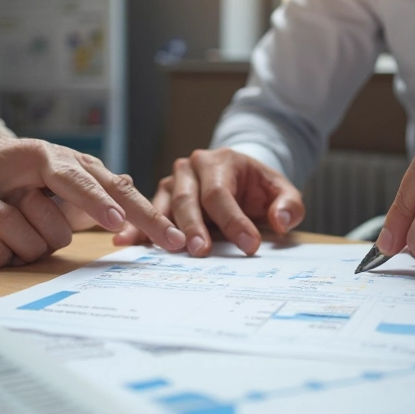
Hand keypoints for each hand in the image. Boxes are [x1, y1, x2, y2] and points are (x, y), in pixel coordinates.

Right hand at [0, 128, 185, 266]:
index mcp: (2, 148)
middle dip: (101, 206)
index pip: (73, 164)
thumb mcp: (9, 197)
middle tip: (129, 233)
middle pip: (62, 174)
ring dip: (25, 248)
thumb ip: (56, 188)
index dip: (112, 192)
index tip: (150, 220)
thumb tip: (122, 182)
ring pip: (30, 227)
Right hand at [114, 148, 305, 256]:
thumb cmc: (258, 187)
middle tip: (202, 252)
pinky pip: (150, 215)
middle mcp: (192, 168)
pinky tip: (125, 241)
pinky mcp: (162, 198)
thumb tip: (280, 220)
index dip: (234, 221)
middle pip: (189, 200)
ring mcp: (173, 182)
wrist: (238, 177)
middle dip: (195, 228)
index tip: (249, 245)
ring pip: (166, 207)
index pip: (222, 193)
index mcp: (221, 161)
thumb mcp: (281, 190)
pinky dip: (138, 229)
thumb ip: (288, 204)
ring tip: (164, 250)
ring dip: (163, 230)